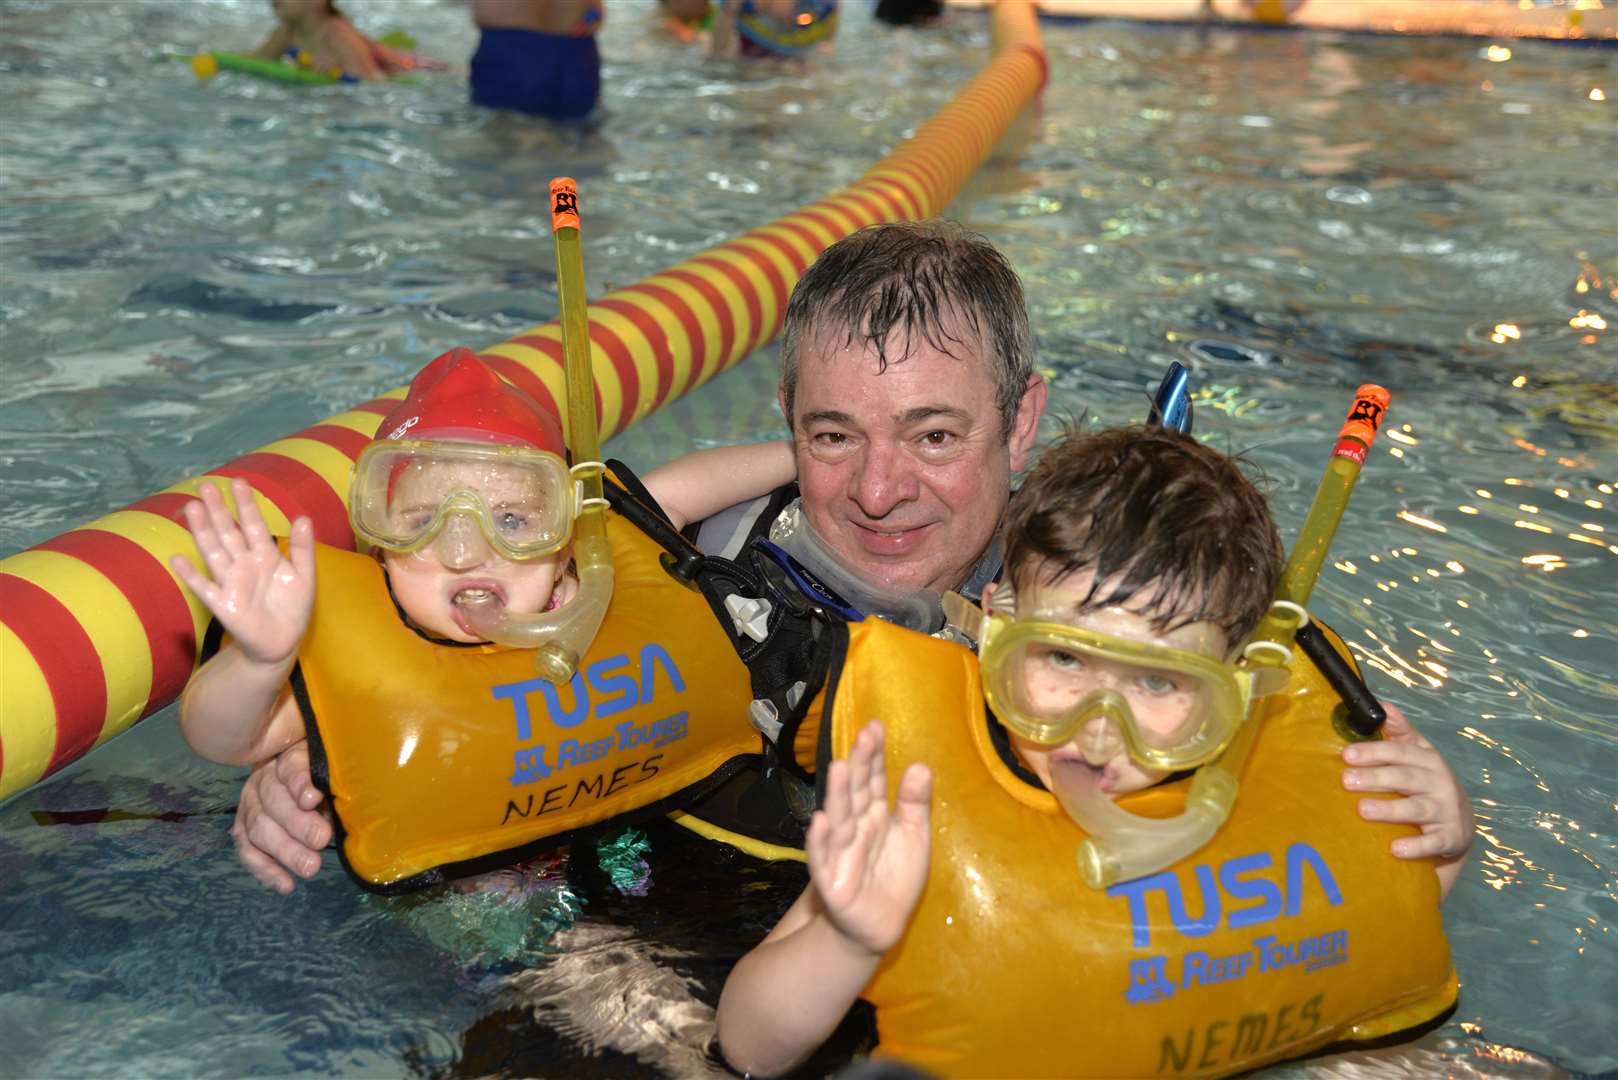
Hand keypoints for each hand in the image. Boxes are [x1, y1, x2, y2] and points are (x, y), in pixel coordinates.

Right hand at [170, 478, 314, 667]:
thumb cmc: (292, 606)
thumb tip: (304, 517)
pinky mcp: (223, 604)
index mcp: (264, 555)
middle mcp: (244, 564)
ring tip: (192, 509)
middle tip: (206, 486)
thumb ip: (301, 548)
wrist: (283, 641)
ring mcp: (230, 582)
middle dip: (218, 511)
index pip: (253, 525)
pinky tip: (177, 559)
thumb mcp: (304, 575)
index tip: (238, 482)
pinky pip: (204, 588)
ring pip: (214, 552)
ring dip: (203, 532)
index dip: (246, 505)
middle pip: (228, 532)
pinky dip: (191, 575)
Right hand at [232, 740, 331, 893]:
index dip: (300, 783)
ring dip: (285, 851)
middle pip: (273, 801)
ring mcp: (248, 805)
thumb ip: (328, 780)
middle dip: (298, 824)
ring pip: (259, 829)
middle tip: (322, 840)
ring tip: (311, 867)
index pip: (291, 767)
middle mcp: (261, 779)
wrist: (295, 772)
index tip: (313, 799)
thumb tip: (329, 801)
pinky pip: (248, 852)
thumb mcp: (329, 766)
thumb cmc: (321, 771)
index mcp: (286, 757)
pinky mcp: (242, 829)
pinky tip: (286, 885)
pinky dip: (266, 871)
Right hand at [806, 720, 932, 956]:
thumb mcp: (914, 837)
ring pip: (839, 818)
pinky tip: (821, 821)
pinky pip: (823, 859)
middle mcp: (854, 826)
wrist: (881, 924)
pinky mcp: (831, 880)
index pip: (873, 780)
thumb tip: (921, 765)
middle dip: (860, 765)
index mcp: (874, 814)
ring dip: (838, 794)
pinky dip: (821, 841)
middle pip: (856, 792)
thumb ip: (916, 804)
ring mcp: (840, 851)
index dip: (874, 756)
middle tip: (864, 735)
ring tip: (841, 768)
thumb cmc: (896, 876)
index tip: (875, 726)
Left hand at [1343, 703, 1473, 895]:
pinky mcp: (1449, 838)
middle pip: (1405, 778)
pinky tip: (1395, 849)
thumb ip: (1400, 732)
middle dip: (1376, 778)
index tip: (1347, 754)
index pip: (1400, 752)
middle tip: (1346, 780)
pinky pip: (1432, 843)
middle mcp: (1439, 782)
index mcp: (1428, 760)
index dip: (1374, 752)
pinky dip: (1416, 846)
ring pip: (1416, 809)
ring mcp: (1446, 811)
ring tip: (1362, 810)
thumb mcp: (1418, 755)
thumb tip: (1382, 705)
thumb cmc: (1428, 783)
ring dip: (1389, 809)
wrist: (1459, 824)